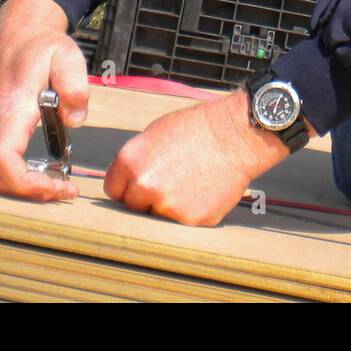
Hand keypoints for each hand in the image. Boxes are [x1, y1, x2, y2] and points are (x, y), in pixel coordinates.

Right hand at [0, 0, 88, 201]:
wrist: (17, 33)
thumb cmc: (43, 46)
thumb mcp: (67, 56)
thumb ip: (75, 87)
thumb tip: (75, 122)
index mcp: (11, 109)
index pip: (4, 160)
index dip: (28, 184)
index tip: (61, 186)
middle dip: (28, 193)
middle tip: (65, 191)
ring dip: (23, 186)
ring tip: (59, 183)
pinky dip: (17, 174)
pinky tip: (45, 170)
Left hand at [104, 89, 301, 226]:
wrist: (236, 135)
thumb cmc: (197, 128)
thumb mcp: (155, 133)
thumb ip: (136, 161)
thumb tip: (127, 182)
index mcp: (129, 162)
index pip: (114, 191)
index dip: (128, 187)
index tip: (142, 184)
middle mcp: (144, 186)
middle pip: (134, 208)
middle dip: (148, 199)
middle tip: (172, 182)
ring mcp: (167, 206)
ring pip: (159, 217)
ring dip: (170, 207)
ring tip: (191, 184)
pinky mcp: (191, 220)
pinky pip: (183, 223)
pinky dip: (193, 211)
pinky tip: (204, 190)